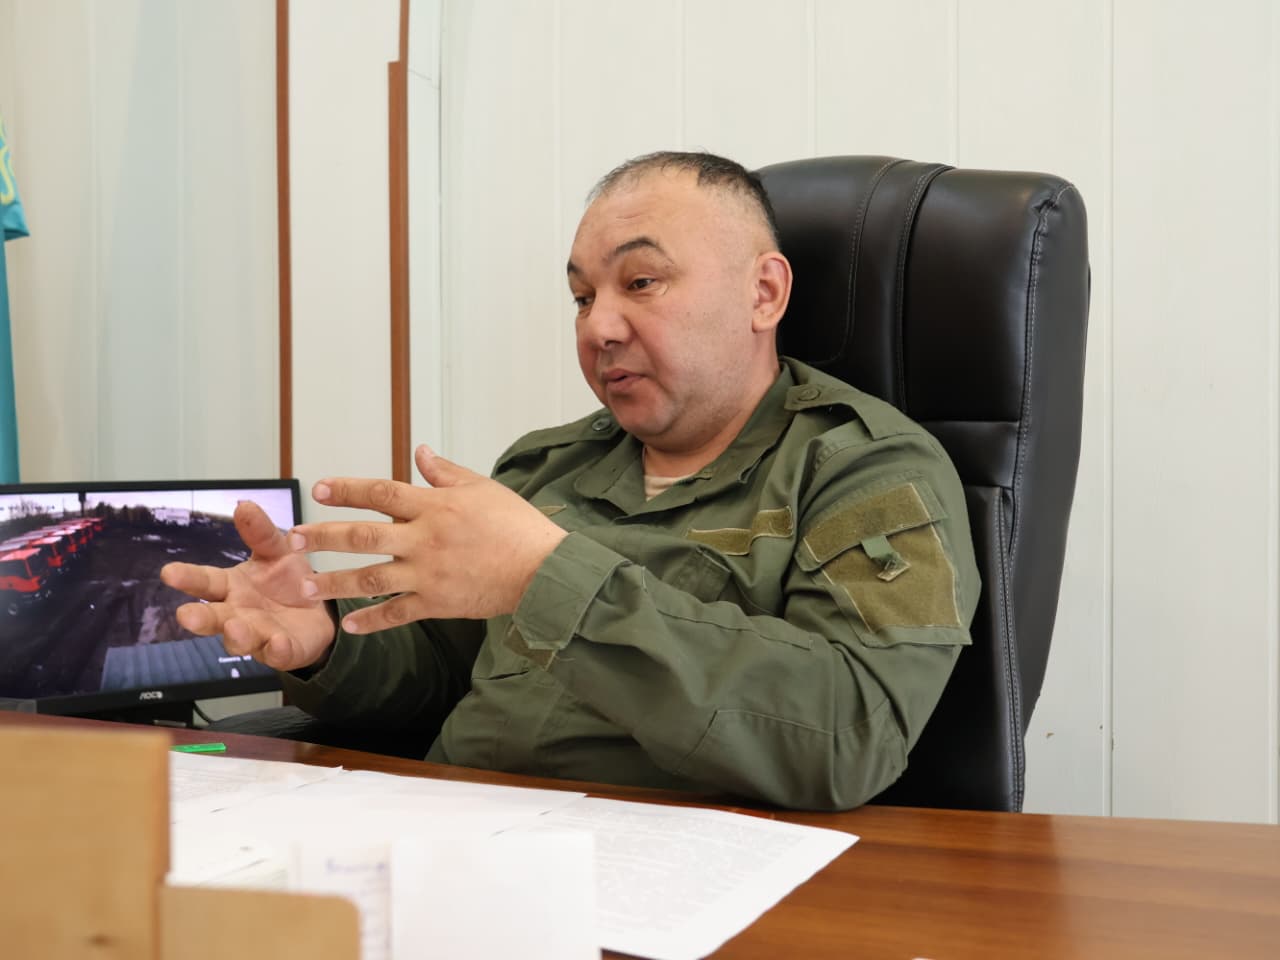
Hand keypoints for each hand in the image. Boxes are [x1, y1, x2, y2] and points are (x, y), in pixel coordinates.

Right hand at [160, 501, 337, 670]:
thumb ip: (261, 532)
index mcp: (231, 586)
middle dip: (199, 618)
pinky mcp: (282, 651)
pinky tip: (278, 643)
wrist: (318, 611)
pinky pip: (277, 653)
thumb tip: (243, 504)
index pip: (205, 581)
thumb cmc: (286, 580)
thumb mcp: (277, 550)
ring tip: (235, 627)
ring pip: (240, 640)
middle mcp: (237, 613)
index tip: (168, 572)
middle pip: (213, 617)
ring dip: (236, 635)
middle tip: (185, 615)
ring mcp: (257, 635)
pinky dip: (276, 650)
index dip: (187, 577)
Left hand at [293, 444, 567, 632]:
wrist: (544, 570)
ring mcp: (429, 574)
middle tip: (293, 541)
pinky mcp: (438, 603)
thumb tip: (419, 452)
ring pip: (370, 578)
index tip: (319, 488)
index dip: (348, 489)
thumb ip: (446, 473)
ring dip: (334, 582)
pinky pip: (397, 613)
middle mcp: (425, 539)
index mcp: (435, 506)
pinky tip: (349, 626)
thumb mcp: (483, 489)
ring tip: (304, 587)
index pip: (382, 493)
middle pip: (363, 535)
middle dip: (324, 537)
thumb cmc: (518, 525)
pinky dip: (372, 621)